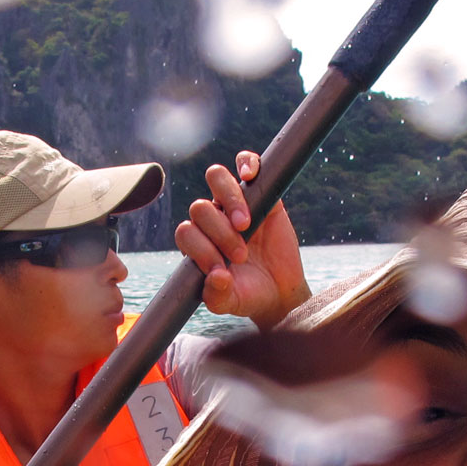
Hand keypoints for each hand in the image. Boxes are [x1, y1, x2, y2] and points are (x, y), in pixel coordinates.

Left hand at [175, 151, 307, 330]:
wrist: (280, 291)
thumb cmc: (249, 295)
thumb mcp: (231, 302)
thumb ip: (217, 296)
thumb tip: (217, 276)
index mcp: (197, 243)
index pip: (186, 232)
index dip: (201, 248)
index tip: (222, 269)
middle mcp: (212, 220)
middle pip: (200, 207)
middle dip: (219, 233)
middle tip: (241, 255)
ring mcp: (235, 203)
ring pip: (217, 178)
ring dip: (230, 201)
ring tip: (245, 224)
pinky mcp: (262, 192)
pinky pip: (246, 162)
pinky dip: (246, 163)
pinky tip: (250, 176)